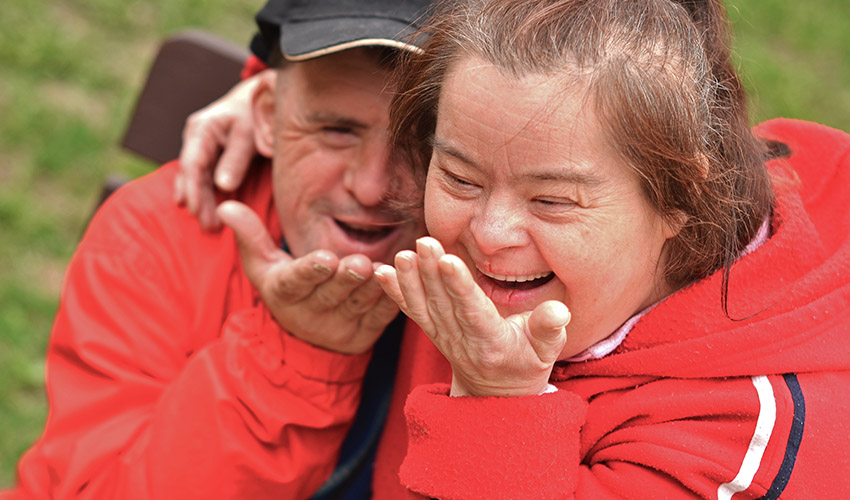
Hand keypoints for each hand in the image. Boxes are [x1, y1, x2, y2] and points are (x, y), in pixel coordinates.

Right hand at [175, 69, 275, 230]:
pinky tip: (196, 207)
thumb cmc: (258, 113)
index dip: (194, 191)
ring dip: (198, 199)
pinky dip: (199, 190)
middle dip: (197, 201)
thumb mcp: (250, 134)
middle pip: (191, 173)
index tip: (199, 213)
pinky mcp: (207, 149)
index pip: (193, 165)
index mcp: (203, 128)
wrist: (262, 96)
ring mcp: (199, 142)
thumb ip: (237, 158)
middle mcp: (196, 134)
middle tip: (208, 226)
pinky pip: (200, 173)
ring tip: (207, 223)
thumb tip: (223, 186)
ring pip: (194, 175)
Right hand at [217, 201, 399, 353]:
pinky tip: (405, 280)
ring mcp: (342, 326)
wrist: (308, 340)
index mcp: (286, 293)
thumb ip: (250, 236)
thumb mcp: (263, 266)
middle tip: (360, 262)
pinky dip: (395, 298)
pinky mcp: (367, 333)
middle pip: (332, 293)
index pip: (297, 282)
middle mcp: (313, 314)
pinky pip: (383, 316)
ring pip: (360, 304)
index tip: (324, 259)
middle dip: (346, 278)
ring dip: (374, 287)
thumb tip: (227, 206)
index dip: (310, 271)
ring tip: (384, 268)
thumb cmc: (287, 288)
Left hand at [375, 237, 569, 396]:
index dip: (459, 286)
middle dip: (431, 272)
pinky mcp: (431, 331)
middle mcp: (461, 340)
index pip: (472, 310)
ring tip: (402, 255)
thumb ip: (549, 328)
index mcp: (490, 341)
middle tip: (423, 242)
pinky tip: (380, 272)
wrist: (495, 393)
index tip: (448, 261)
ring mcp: (442, 336)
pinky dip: (394, 292)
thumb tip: (558, 310)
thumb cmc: (526, 361)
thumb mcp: (546, 350)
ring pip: (424, 305)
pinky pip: (411, 311)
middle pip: (443, 302)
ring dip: (410, 280)